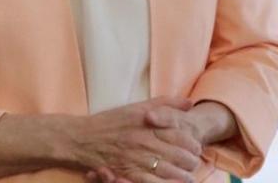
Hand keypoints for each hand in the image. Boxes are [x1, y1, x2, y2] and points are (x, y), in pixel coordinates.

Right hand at [71, 97, 201, 182]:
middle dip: (190, 161)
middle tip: (193, 163)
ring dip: (182, 176)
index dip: (192, 143)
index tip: (196, 147)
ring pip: (168, 170)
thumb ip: (165, 104)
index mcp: (148, 123)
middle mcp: (144, 140)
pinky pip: (150, 181)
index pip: (180, 134)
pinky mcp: (126, 172)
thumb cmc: (110, 121)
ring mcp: (135, 158)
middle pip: (177, 153)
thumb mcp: (137, 107)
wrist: (81, 138)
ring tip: (189, 178)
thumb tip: (189, 103)